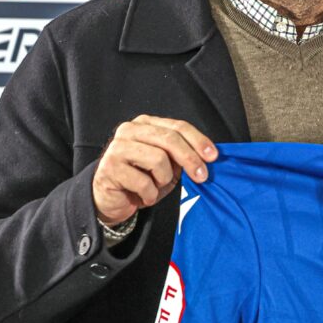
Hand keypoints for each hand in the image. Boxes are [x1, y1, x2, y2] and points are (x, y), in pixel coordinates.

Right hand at [92, 115, 216, 224]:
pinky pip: (143, 182)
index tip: (213, 156)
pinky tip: (143, 196)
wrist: (112, 199)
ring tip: (156, 186)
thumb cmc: (142, 179)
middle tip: (202, 176)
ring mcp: (117, 147)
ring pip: (158, 159)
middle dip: (190, 159)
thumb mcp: (167, 165)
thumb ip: (182, 155)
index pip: (177, 126)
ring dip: (164, 179)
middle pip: (169, 139)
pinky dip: (150, 194)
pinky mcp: (110, 167)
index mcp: (145, 124)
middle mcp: (129, 130)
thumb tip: (208, 157)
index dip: (198, 140)